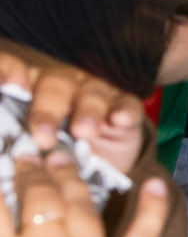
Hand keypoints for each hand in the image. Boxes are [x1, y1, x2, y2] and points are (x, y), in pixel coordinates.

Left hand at [0, 52, 145, 172]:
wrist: (99, 166)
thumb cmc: (56, 154)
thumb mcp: (31, 149)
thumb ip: (16, 141)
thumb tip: (4, 151)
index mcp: (30, 89)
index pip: (13, 70)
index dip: (7, 72)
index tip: (9, 85)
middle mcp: (62, 84)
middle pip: (54, 84)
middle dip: (48, 110)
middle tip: (44, 136)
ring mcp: (96, 92)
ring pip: (92, 91)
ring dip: (88, 110)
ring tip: (84, 132)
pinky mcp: (124, 106)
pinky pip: (126, 103)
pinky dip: (123, 110)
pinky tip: (120, 119)